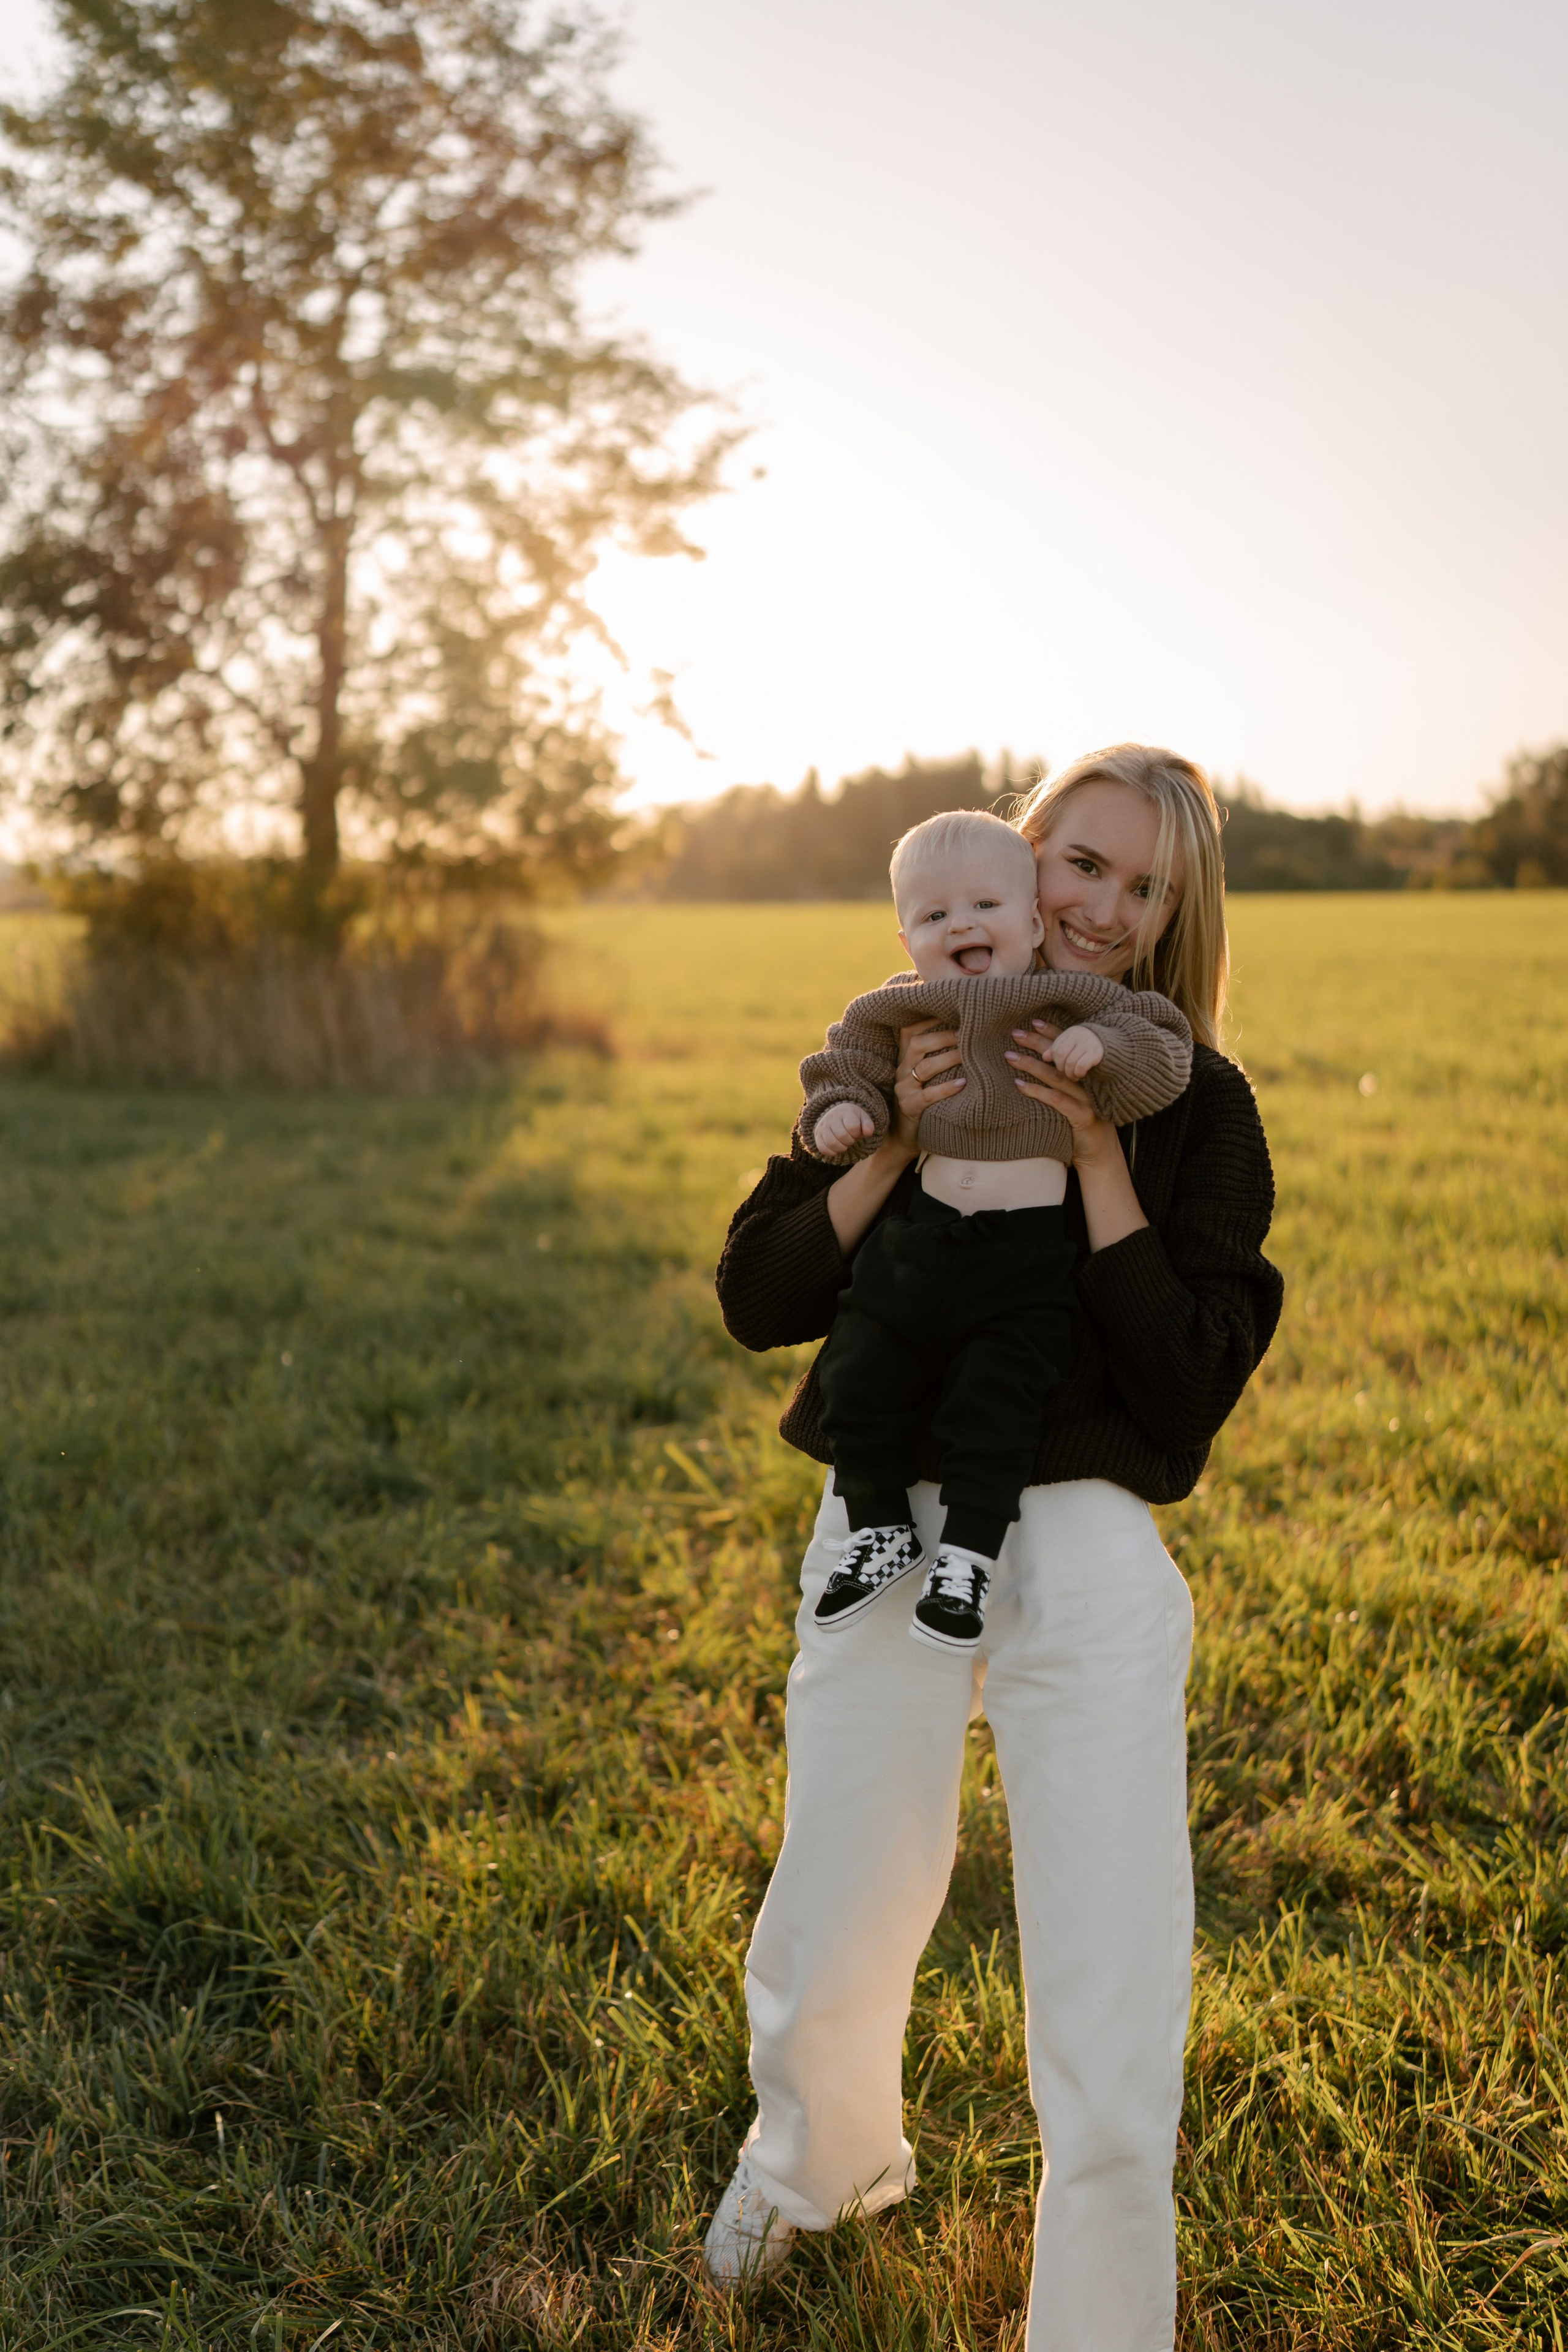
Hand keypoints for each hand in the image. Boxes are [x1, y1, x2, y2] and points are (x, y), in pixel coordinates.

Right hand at [813, 1101, 876, 1158]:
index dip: (857, 1133)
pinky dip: (831, 1152)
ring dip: (842, 1148)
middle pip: (842, 1136)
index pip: (852, 1126)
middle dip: (850, 1141)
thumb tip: (868, 1133)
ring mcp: (823, 1126)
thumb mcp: (863, 1118)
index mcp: (845, 1111)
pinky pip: (822, 1148)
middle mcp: (832, 1117)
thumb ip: (868, 1125)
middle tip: (851, 1139)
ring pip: (832, 1143)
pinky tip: (837, 1149)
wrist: (836, 1114)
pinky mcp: (818, 1135)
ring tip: (845, 1144)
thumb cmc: (853, 1118)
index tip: (857, 1132)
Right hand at [892, 1021, 962, 1148]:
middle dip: (943, 1035)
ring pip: (924, 1067)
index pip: (911, 1030)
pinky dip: (947, 1088)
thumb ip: (937, 1055)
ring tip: (970, 1055)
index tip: (952, 1007)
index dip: (928, 1017)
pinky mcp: (909, 1108)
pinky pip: (928, 1096)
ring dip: (949, 1058)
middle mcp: (901, 1069)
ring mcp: (903, 1089)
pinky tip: (964, 1083)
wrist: (903, 1137)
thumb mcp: (927, 1075)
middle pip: (917, 1044)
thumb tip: (966, 1031)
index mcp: (905, 1058)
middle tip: (968, 1031)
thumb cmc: (924, 1100)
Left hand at [1004, 1021, 1119, 1171]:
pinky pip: (1057, 1101)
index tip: (1035, 1022)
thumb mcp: (1073, 1101)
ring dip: (1031, 1065)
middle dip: (1037, 1043)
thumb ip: (1061, 1084)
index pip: (1071, 1049)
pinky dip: (1037, 1092)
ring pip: (1056, 1077)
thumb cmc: (1081, 1126)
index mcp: (1087, 1075)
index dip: (1053, 1034)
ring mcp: (1088, 1099)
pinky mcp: (1083, 1117)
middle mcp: (1089, 1083)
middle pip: (1061, 1058)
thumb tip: (1035, 1065)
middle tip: (1016, 1032)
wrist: (1100, 1156)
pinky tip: (1019, 1085)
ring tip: (1009, 1056)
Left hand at [1047, 1023, 1104, 1080]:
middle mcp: (1079, 1035)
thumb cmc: (1091, 1048)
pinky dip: (1078, 1072)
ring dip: (1070, 1073)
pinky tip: (1081, 1074)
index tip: (1057, 1065)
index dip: (1056, 1060)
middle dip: (1061, 1067)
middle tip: (1066, 1073)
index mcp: (1072, 1032)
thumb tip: (1045, 1057)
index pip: (1056, 1047)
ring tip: (1074, 1076)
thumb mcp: (1074, 1045)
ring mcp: (1088, 1043)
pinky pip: (1080, 1066)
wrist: (1117, 1047)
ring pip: (1069, 1062)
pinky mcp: (1096, 1053)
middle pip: (1060, 1055)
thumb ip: (1059, 1048)